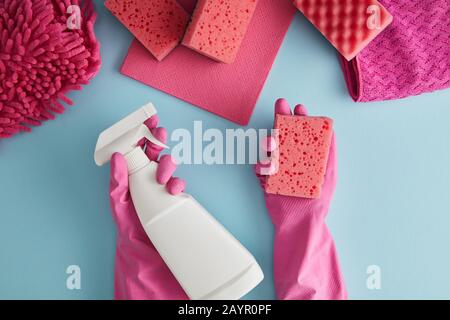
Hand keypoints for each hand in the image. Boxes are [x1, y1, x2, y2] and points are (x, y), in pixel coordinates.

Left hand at [109, 114, 187, 299]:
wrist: (150, 264)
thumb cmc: (131, 236)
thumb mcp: (120, 210)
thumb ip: (117, 188)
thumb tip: (116, 160)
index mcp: (133, 182)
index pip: (138, 152)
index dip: (143, 133)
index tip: (148, 117)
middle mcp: (149, 184)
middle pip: (156, 154)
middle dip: (158, 141)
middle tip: (158, 135)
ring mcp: (164, 193)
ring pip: (169, 168)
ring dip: (168, 164)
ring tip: (164, 175)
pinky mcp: (178, 204)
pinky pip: (180, 187)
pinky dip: (179, 183)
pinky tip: (175, 190)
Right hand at [255, 98, 346, 299]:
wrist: (299, 223)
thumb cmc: (317, 201)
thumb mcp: (328, 175)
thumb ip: (328, 153)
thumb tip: (331, 131)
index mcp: (308, 157)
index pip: (303, 134)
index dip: (300, 119)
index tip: (298, 108)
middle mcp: (293, 160)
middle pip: (285, 135)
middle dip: (282, 120)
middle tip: (280, 106)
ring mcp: (279, 170)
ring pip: (270, 149)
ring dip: (269, 144)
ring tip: (272, 144)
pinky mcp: (267, 180)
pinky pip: (260, 169)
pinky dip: (261, 168)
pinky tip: (266, 171)